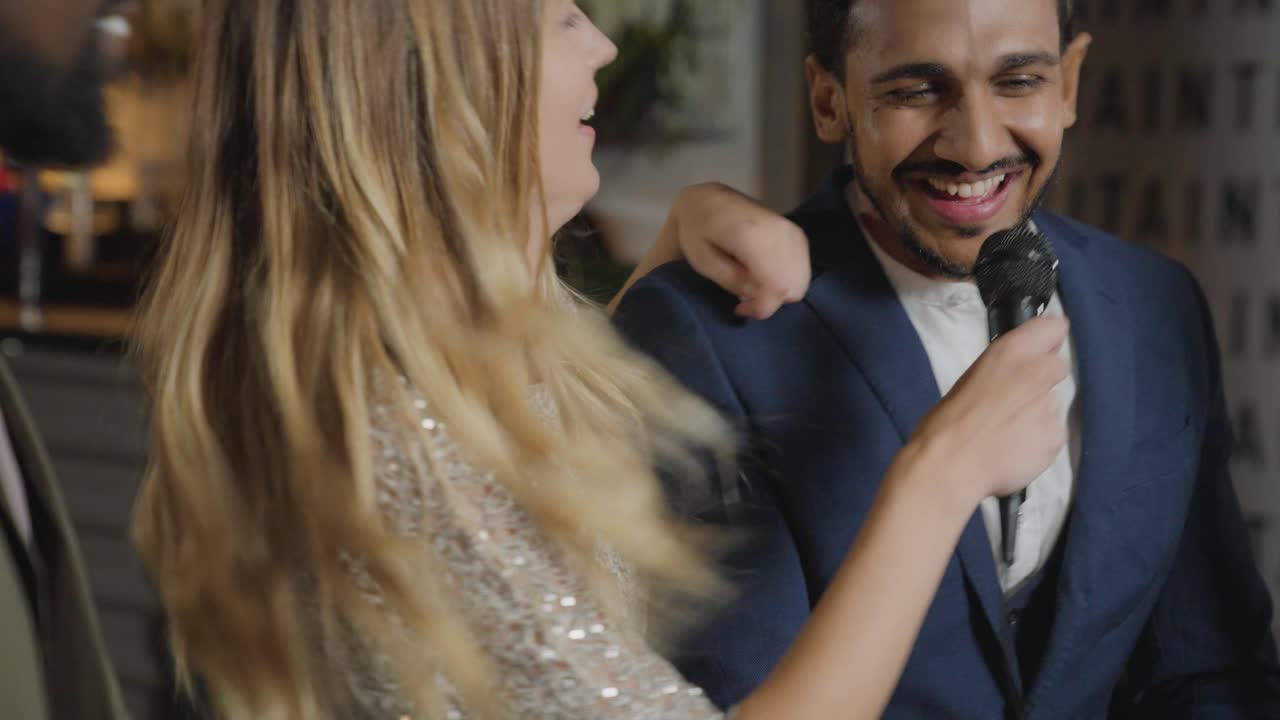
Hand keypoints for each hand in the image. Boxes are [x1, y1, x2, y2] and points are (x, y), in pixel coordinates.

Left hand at [672, 182, 810, 319]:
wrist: (708, 200)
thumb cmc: (698, 230)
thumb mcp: (703, 261)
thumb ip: (732, 281)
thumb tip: (756, 297)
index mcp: (753, 235)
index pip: (775, 286)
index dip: (760, 307)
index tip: (739, 308)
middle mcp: (780, 231)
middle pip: (792, 288)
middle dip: (768, 301)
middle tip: (743, 296)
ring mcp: (792, 231)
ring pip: (800, 282)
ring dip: (777, 292)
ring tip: (751, 284)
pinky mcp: (798, 235)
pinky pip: (802, 272)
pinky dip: (785, 281)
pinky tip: (763, 275)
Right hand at [906, 315, 1069, 507]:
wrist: (950, 464)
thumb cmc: (947, 422)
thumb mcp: (972, 378)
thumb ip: (1004, 370)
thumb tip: (1022, 370)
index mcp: (1008, 352)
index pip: (1053, 328)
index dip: (1048, 340)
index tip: (1041, 350)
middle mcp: (1035, 373)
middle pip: (1058, 368)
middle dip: (1044, 381)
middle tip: (1016, 402)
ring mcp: (1049, 405)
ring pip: (1052, 406)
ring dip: (1037, 416)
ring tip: (1007, 433)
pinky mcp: (1056, 436)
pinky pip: (1052, 435)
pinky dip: (1038, 443)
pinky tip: (1014, 450)